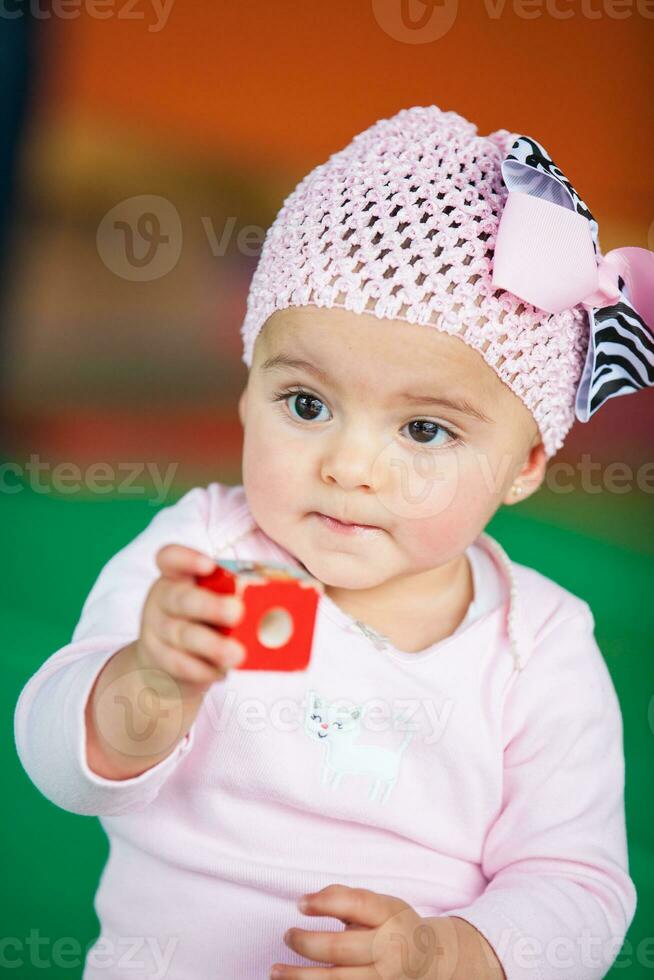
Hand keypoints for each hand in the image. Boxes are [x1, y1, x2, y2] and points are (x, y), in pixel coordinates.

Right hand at [134, 544, 246, 698]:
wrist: (169, 663)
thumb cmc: (205, 621)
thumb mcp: (214, 602)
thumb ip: (237, 596)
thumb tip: (286, 603)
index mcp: (179, 576)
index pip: (171, 558)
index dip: (187, 559)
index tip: (209, 565)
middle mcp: (164, 598)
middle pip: (181, 599)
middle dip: (210, 606)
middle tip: (238, 613)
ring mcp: (156, 629)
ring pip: (182, 635)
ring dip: (212, 645)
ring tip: (238, 654)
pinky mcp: (159, 659)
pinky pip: (179, 664)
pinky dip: (202, 669)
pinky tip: (221, 671)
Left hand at [271, 884, 505, 979]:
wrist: (430, 960)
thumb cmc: (394, 925)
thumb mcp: (380, 903)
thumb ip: (346, 897)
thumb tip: (310, 900)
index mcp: (390, 915)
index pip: (357, 904)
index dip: (325, 903)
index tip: (299, 903)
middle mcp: (389, 949)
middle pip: (341, 948)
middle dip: (307, 943)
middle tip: (288, 935)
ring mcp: (384, 979)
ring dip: (300, 977)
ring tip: (275, 970)